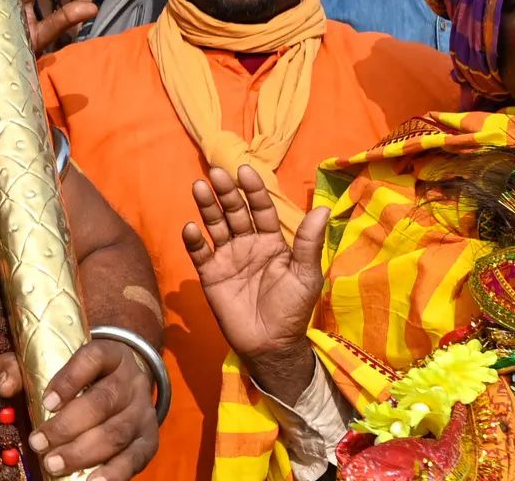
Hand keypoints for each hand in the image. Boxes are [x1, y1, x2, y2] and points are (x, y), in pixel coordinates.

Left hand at [0, 340, 159, 478]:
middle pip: (103, 402)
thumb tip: (5, 387)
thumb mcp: (51, 360)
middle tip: (38, 443)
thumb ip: (22, 368)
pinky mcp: (149, 440)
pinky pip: (135, 458)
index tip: (46, 401)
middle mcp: (131, 381)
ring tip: (52, 465)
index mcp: (109, 354)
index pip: (92, 358)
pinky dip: (114, 473)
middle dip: (68, 426)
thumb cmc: (79, 374)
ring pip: (116, 432)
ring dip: (83, 453)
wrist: (125, 381)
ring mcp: (143, 411)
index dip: (69, 379)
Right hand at [182, 165, 329, 402]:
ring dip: (207, 207)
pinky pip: (200, 253)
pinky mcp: (210, 275)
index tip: (245, 170)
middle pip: (234, 211)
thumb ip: (308, 242)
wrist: (271, 344)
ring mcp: (228, 258)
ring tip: (198, 187)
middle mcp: (248, 244)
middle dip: (226, 192)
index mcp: (272, 242)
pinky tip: (191, 227)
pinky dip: (194, 240)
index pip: (260, 209)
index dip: (253, 190)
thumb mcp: (306, 275)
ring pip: (215, 225)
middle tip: (216, 172)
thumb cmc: (293, 310)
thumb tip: (323, 209)